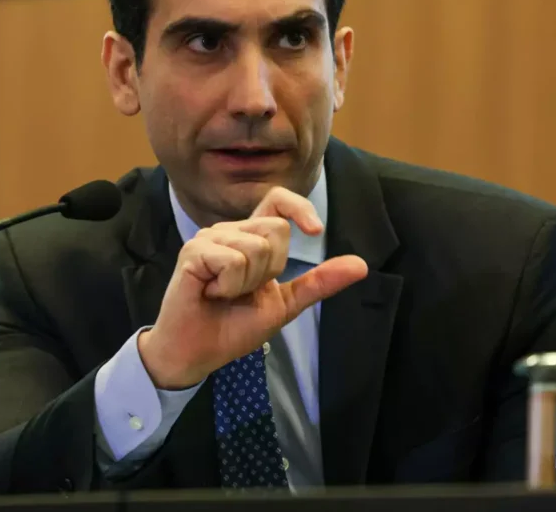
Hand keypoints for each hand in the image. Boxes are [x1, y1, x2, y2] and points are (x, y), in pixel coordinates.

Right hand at [137, 187, 367, 388]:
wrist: (197, 353)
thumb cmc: (233, 326)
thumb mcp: (285, 304)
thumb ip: (318, 282)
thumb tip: (361, 265)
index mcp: (250, 239)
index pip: (277, 201)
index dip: (299, 207)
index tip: (315, 231)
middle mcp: (229, 231)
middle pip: (275, 230)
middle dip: (270, 270)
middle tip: (243, 291)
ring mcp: (209, 238)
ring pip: (256, 248)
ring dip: (247, 283)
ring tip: (223, 294)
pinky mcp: (193, 252)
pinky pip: (233, 261)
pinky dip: (229, 286)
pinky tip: (210, 293)